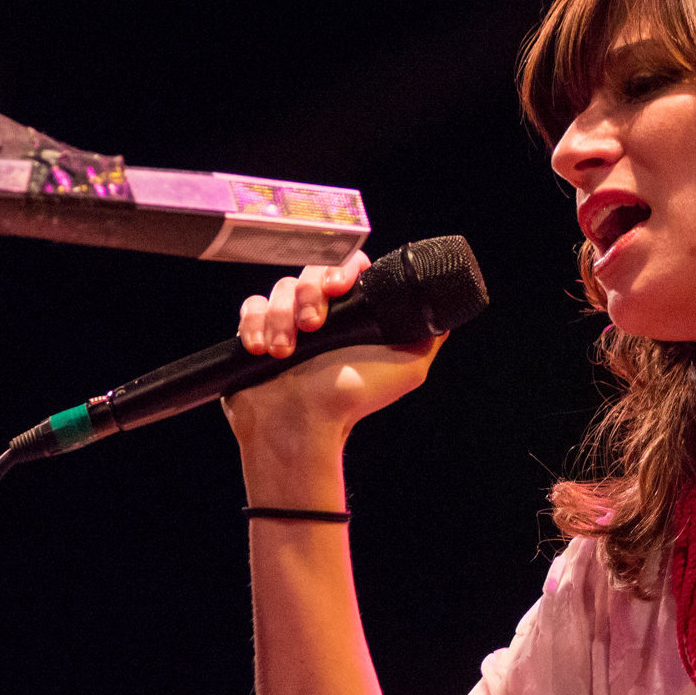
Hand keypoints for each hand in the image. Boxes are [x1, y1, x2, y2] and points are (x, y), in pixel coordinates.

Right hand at [220, 251, 441, 467]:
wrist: (303, 426)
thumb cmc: (353, 400)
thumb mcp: (407, 368)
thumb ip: (427, 336)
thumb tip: (444, 312)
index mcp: (353, 314)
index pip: (348, 267)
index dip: (343, 268)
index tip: (341, 286)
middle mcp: (320, 313)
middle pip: (310, 271)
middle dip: (309, 292)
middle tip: (313, 324)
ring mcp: (286, 320)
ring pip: (280, 288)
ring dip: (281, 317)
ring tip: (285, 351)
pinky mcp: (255, 331)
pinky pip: (250, 306)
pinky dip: (254, 324)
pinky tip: (262, 350)